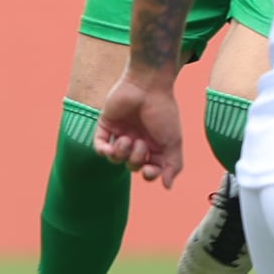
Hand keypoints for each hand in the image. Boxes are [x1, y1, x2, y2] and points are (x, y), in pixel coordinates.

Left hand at [91, 71, 184, 187]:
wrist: (147, 86)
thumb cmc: (163, 112)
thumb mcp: (174, 141)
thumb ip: (173, 165)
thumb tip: (167, 187)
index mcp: (155, 145)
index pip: (150, 169)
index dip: (149, 174)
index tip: (150, 170)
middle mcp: (138, 140)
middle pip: (131, 165)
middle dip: (135, 159)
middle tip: (140, 143)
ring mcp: (121, 133)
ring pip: (115, 159)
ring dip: (121, 153)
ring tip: (127, 139)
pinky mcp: (106, 125)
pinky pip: (99, 146)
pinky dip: (102, 151)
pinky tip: (108, 149)